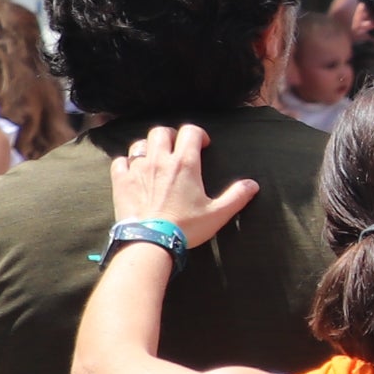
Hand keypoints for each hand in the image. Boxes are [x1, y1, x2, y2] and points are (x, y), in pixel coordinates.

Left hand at [110, 125, 261, 247]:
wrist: (151, 241)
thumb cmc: (186, 227)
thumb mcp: (217, 214)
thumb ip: (237, 196)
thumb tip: (253, 185)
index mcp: (185, 164)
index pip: (190, 132)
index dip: (199, 134)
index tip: (203, 145)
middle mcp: (160, 160)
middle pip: (161, 132)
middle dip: (171, 136)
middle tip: (177, 148)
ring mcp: (138, 169)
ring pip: (140, 144)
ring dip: (149, 147)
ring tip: (155, 159)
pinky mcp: (121, 180)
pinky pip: (120, 161)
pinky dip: (127, 162)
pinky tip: (133, 171)